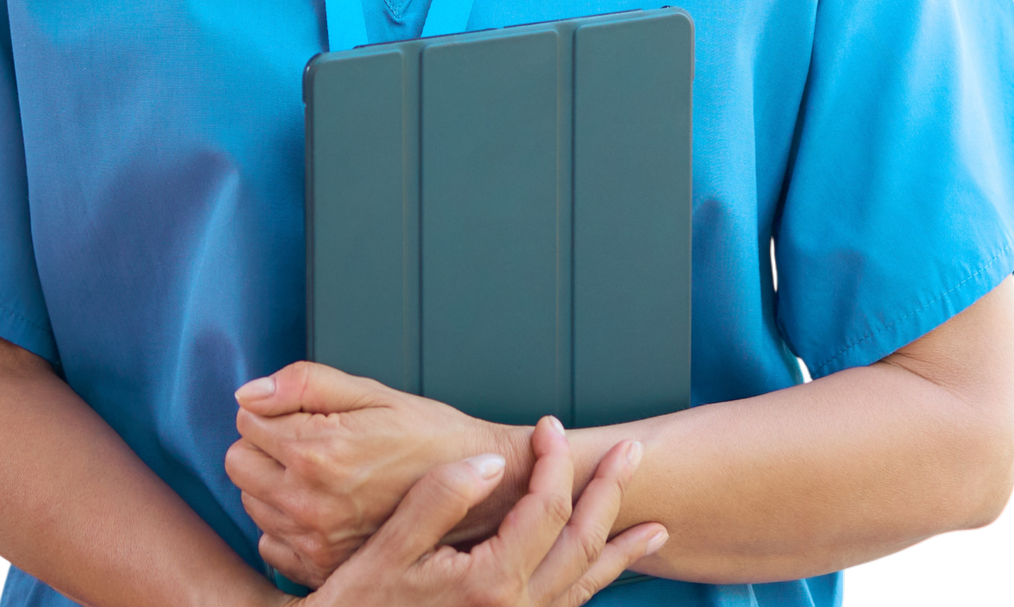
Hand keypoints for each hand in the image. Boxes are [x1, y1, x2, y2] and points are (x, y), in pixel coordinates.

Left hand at [227, 362, 514, 586]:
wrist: (476, 491)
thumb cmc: (429, 436)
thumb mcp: (372, 391)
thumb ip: (303, 383)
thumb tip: (249, 391)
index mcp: (320, 451)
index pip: (247, 419)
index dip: (272, 406)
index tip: (303, 410)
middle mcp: (311, 502)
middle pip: (239, 461)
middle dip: (266, 443)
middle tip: (310, 437)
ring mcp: (315, 541)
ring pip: (251, 501)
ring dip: (274, 482)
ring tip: (323, 471)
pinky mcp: (321, 566)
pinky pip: (269, 539)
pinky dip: (286, 521)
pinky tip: (321, 505)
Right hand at [297, 414, 665, 605]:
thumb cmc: (359, 604)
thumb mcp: (391, 544)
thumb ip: (441, 498)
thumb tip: (488, 461)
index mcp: (490, 582)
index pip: (545, 509)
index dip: (553, 461)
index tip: (548, 425)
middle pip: (580, 544)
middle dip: (609, 494)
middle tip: (632, 454)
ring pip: (584, 585)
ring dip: (618, 550)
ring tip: (654, 528)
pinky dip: (594, 585)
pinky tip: (603, 572)